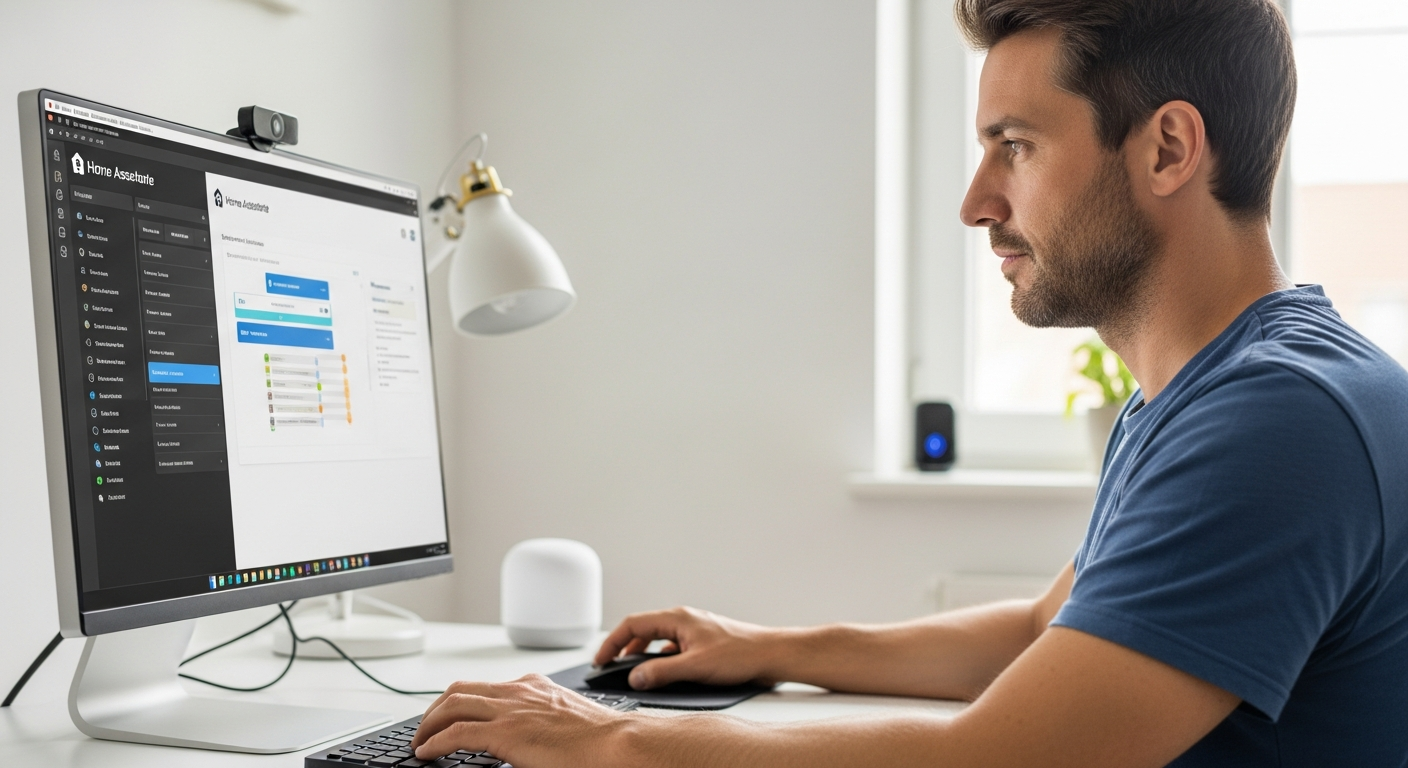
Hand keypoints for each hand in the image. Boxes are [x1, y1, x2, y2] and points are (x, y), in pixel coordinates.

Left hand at [411, 674, 631, 767]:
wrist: (616, 744)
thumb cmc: (601, 738)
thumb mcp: (566, 718)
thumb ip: (543, 719)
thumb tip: (533, 737)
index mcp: (534, 687)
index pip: (485, 687)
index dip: (460, 701)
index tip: (449, 717)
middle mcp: (519, 691)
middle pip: (460, 689)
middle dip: (435, 709)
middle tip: (425, 728)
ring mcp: (510, 710)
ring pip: (452, 705)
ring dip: (428, 723)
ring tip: (420, 742)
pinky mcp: (506, 733)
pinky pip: (456, 733)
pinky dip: (435, 742)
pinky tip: (426, 754)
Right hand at [593, 606, 780, 689]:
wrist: (770, 654)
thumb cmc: (740, 653)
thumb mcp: (694, 666)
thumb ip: (661, 672)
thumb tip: (635, 677)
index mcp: (677, 618)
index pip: (633, 624)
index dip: (612, 642)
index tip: (601, 659)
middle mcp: (683, 620)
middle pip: (643, 630)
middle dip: (624, 648)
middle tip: (611, 666)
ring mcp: (693, 631)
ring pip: (658, 640)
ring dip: (643, 655)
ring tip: (634, 671)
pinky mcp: (702, 643)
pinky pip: (673, 648)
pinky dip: (662, 660)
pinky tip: (664, 674)